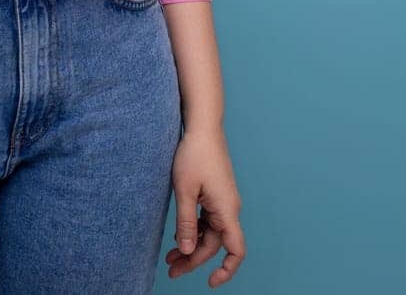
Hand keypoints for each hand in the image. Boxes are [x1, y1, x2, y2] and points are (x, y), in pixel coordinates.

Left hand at [166, 126, 246, 286]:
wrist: (203, 127)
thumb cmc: (194, 154)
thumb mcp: (184, 190)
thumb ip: (185, 222)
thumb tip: (185, 251)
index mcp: (226, 210)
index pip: (236, 250)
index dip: (227, 270)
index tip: (210, 282)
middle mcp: (229, 209)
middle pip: (214, 245)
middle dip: (193, 260)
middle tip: (170, 270)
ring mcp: (222, 202)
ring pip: (209, 234)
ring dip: (191, 246)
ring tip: (169, 258)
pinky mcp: (215, 196)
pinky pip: (207, 221)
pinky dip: (193, 231)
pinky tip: (176, 237)